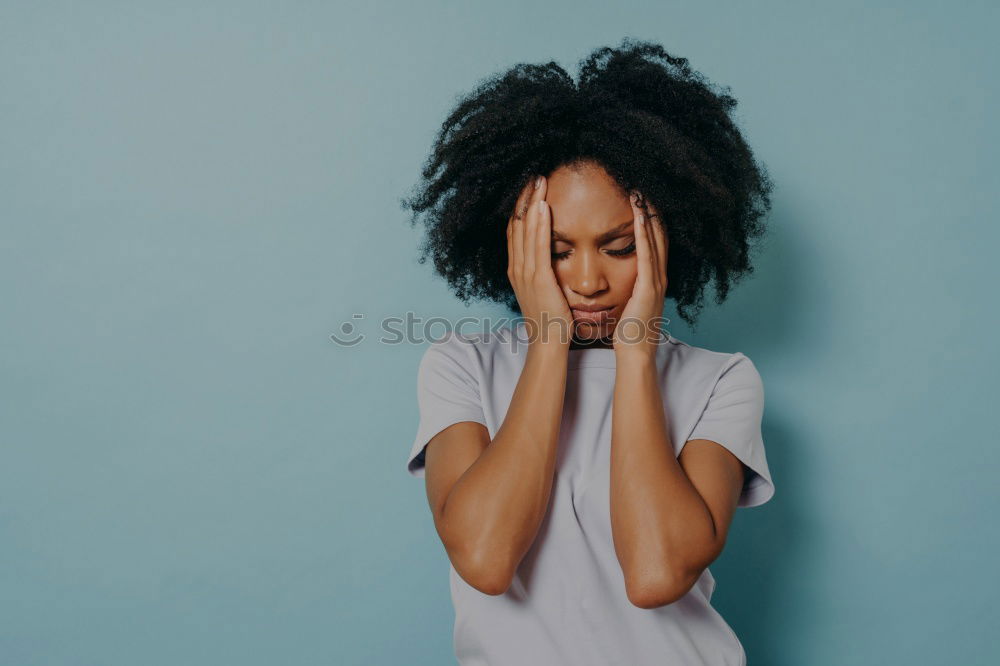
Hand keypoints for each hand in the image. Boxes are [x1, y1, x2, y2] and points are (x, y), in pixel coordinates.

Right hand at [506, 175, 573, 346]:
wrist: (548, 343)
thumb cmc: (550, 320)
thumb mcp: (542, 291)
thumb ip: (542, 273)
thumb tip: (549, 260)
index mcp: (517, 270)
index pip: (515, 231)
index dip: (520, 208)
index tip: (529, 188)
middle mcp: (517, 268)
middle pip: (516, 225)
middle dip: (524, 199)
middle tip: (532, 175)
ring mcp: (526, 273)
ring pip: (525, 230)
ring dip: (532, 204)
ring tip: (538, 181)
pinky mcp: (539, 278)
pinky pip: (539, 246)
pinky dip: (540, 224)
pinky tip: (544, 206)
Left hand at [613, 191, 668, 357]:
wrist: (635, 353)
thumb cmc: (629, 330)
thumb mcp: (630, 301)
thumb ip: (629, 285)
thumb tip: (619, 274)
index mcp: (652, 278)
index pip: (654, 241)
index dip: (650, 219)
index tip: (641, 198)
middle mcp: (658, 276)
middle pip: (659, 235)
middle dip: (653, 211)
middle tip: (644, 186)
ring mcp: (656, 282)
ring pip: (656, 241)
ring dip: (650, 216)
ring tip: (642, 194)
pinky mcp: (649, 289)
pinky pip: (647, 256)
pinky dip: (645, 236)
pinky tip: (640, 219)